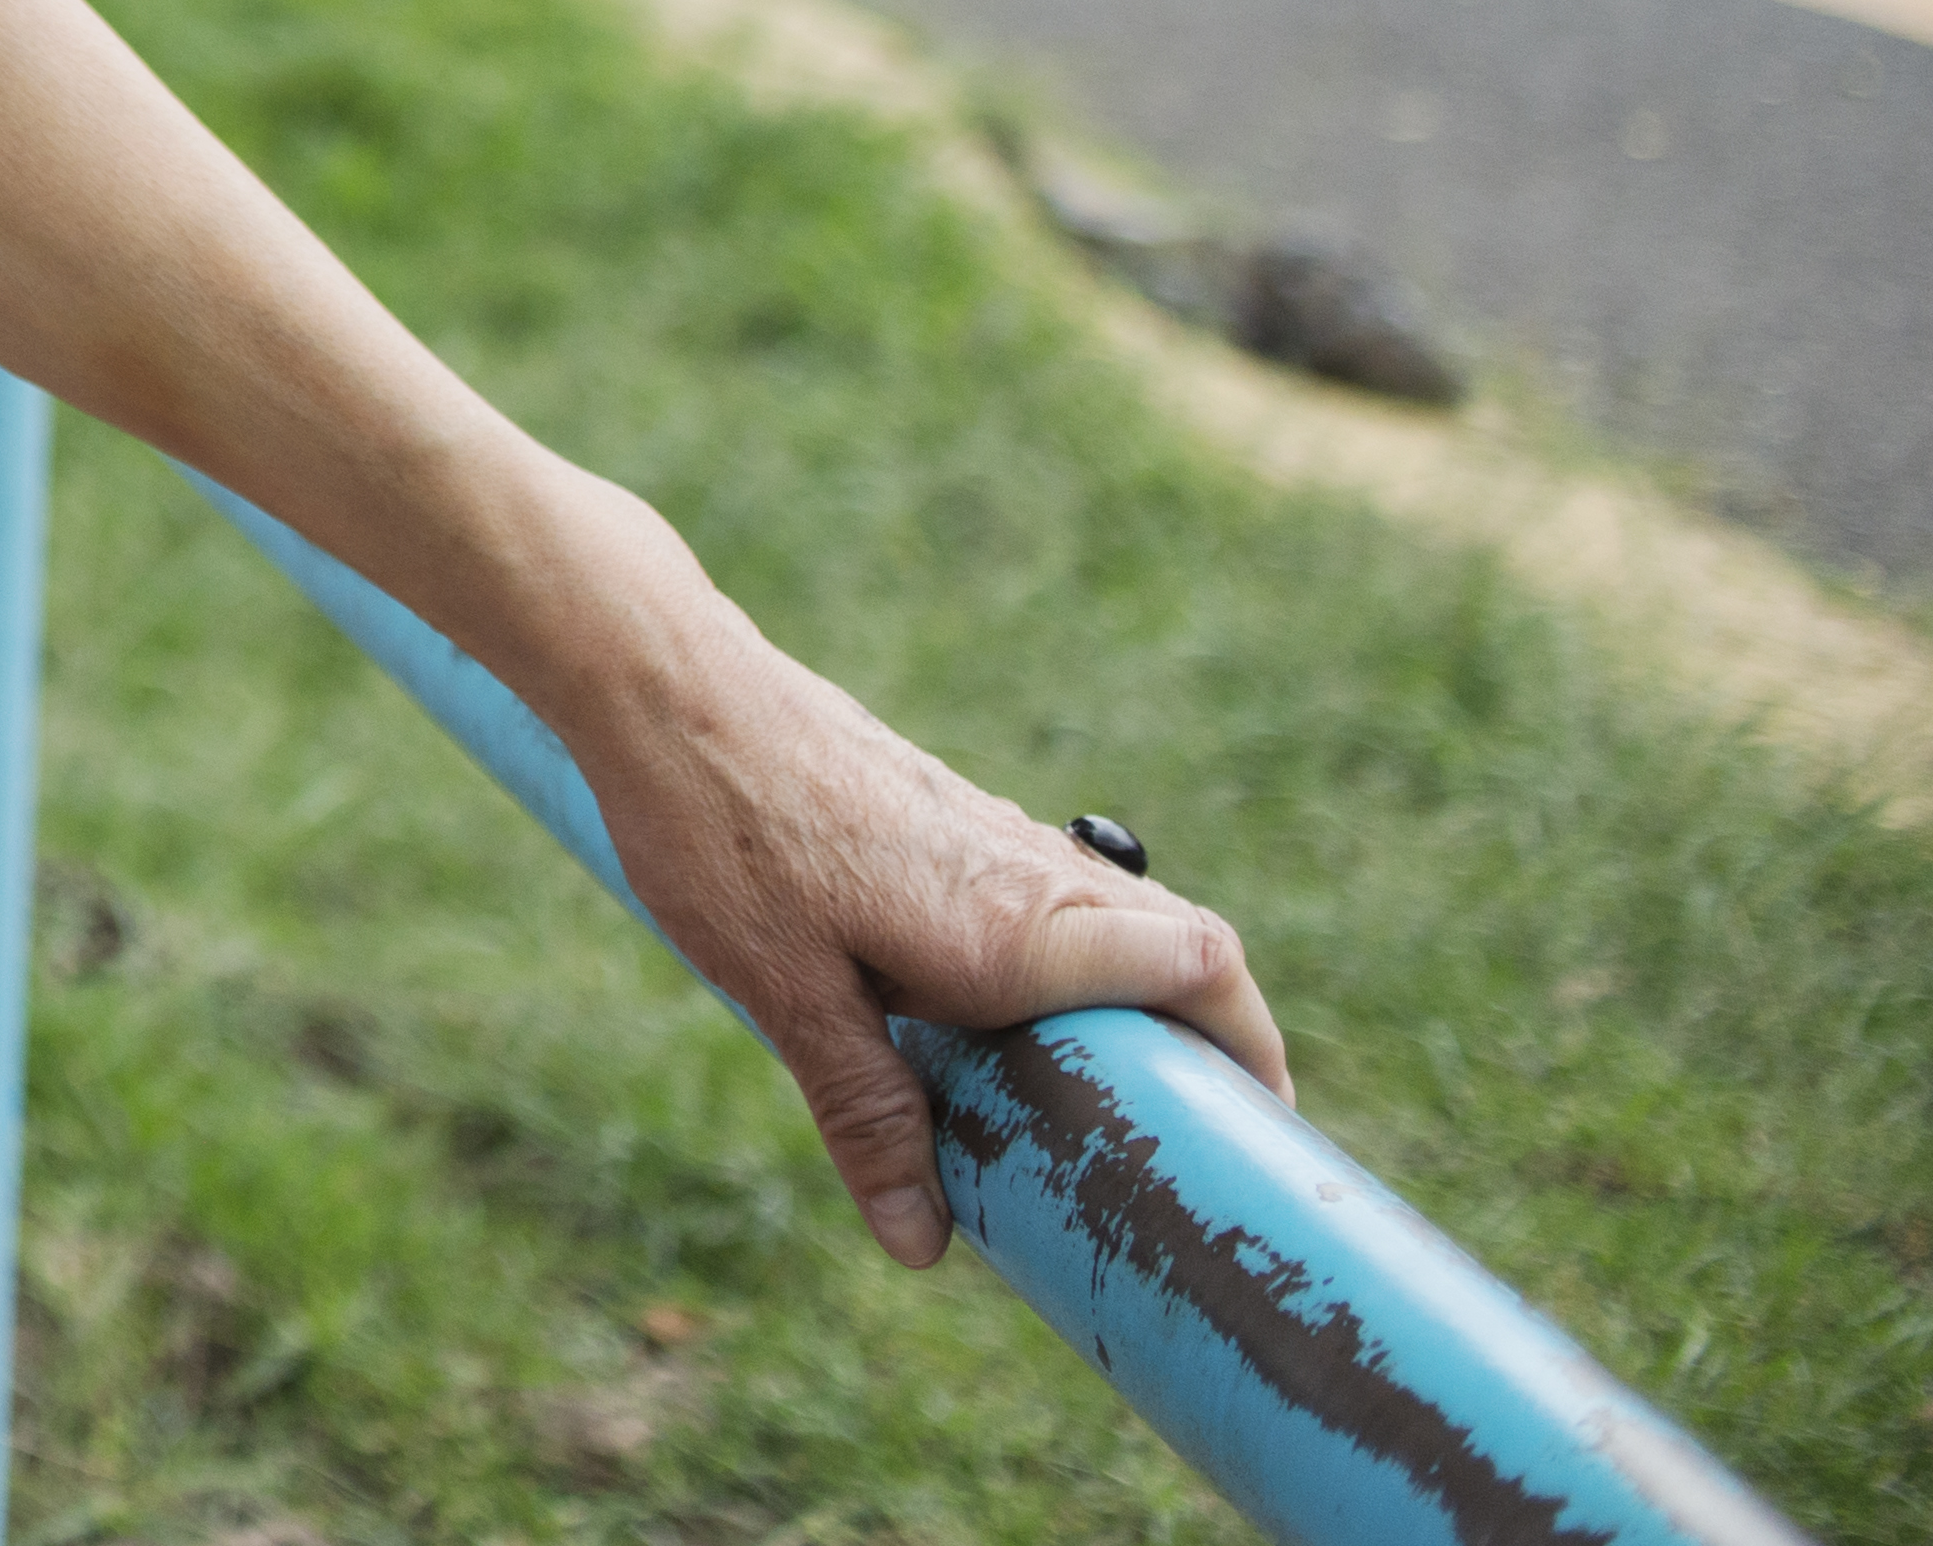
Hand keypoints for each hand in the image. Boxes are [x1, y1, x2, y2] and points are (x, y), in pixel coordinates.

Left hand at [563, 592, 1289, 1264]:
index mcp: (1014, 927)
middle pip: (1185, 945)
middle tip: (1188, 1128)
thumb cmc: (720, 831)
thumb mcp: (786, 993)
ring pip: (1122, 916)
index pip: (1200, 968)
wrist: (670, 686)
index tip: (1262, 1124)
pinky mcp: (952, 811)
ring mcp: (996, 832)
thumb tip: (924, 1246)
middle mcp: (1029, 873)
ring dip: (1142, 994)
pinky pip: (1057, 891)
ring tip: (1104, 1090)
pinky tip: (1005, 1009)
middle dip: (1213, 1035)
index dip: (1255, 1046)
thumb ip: (866, 1113)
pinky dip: (1076, 953)